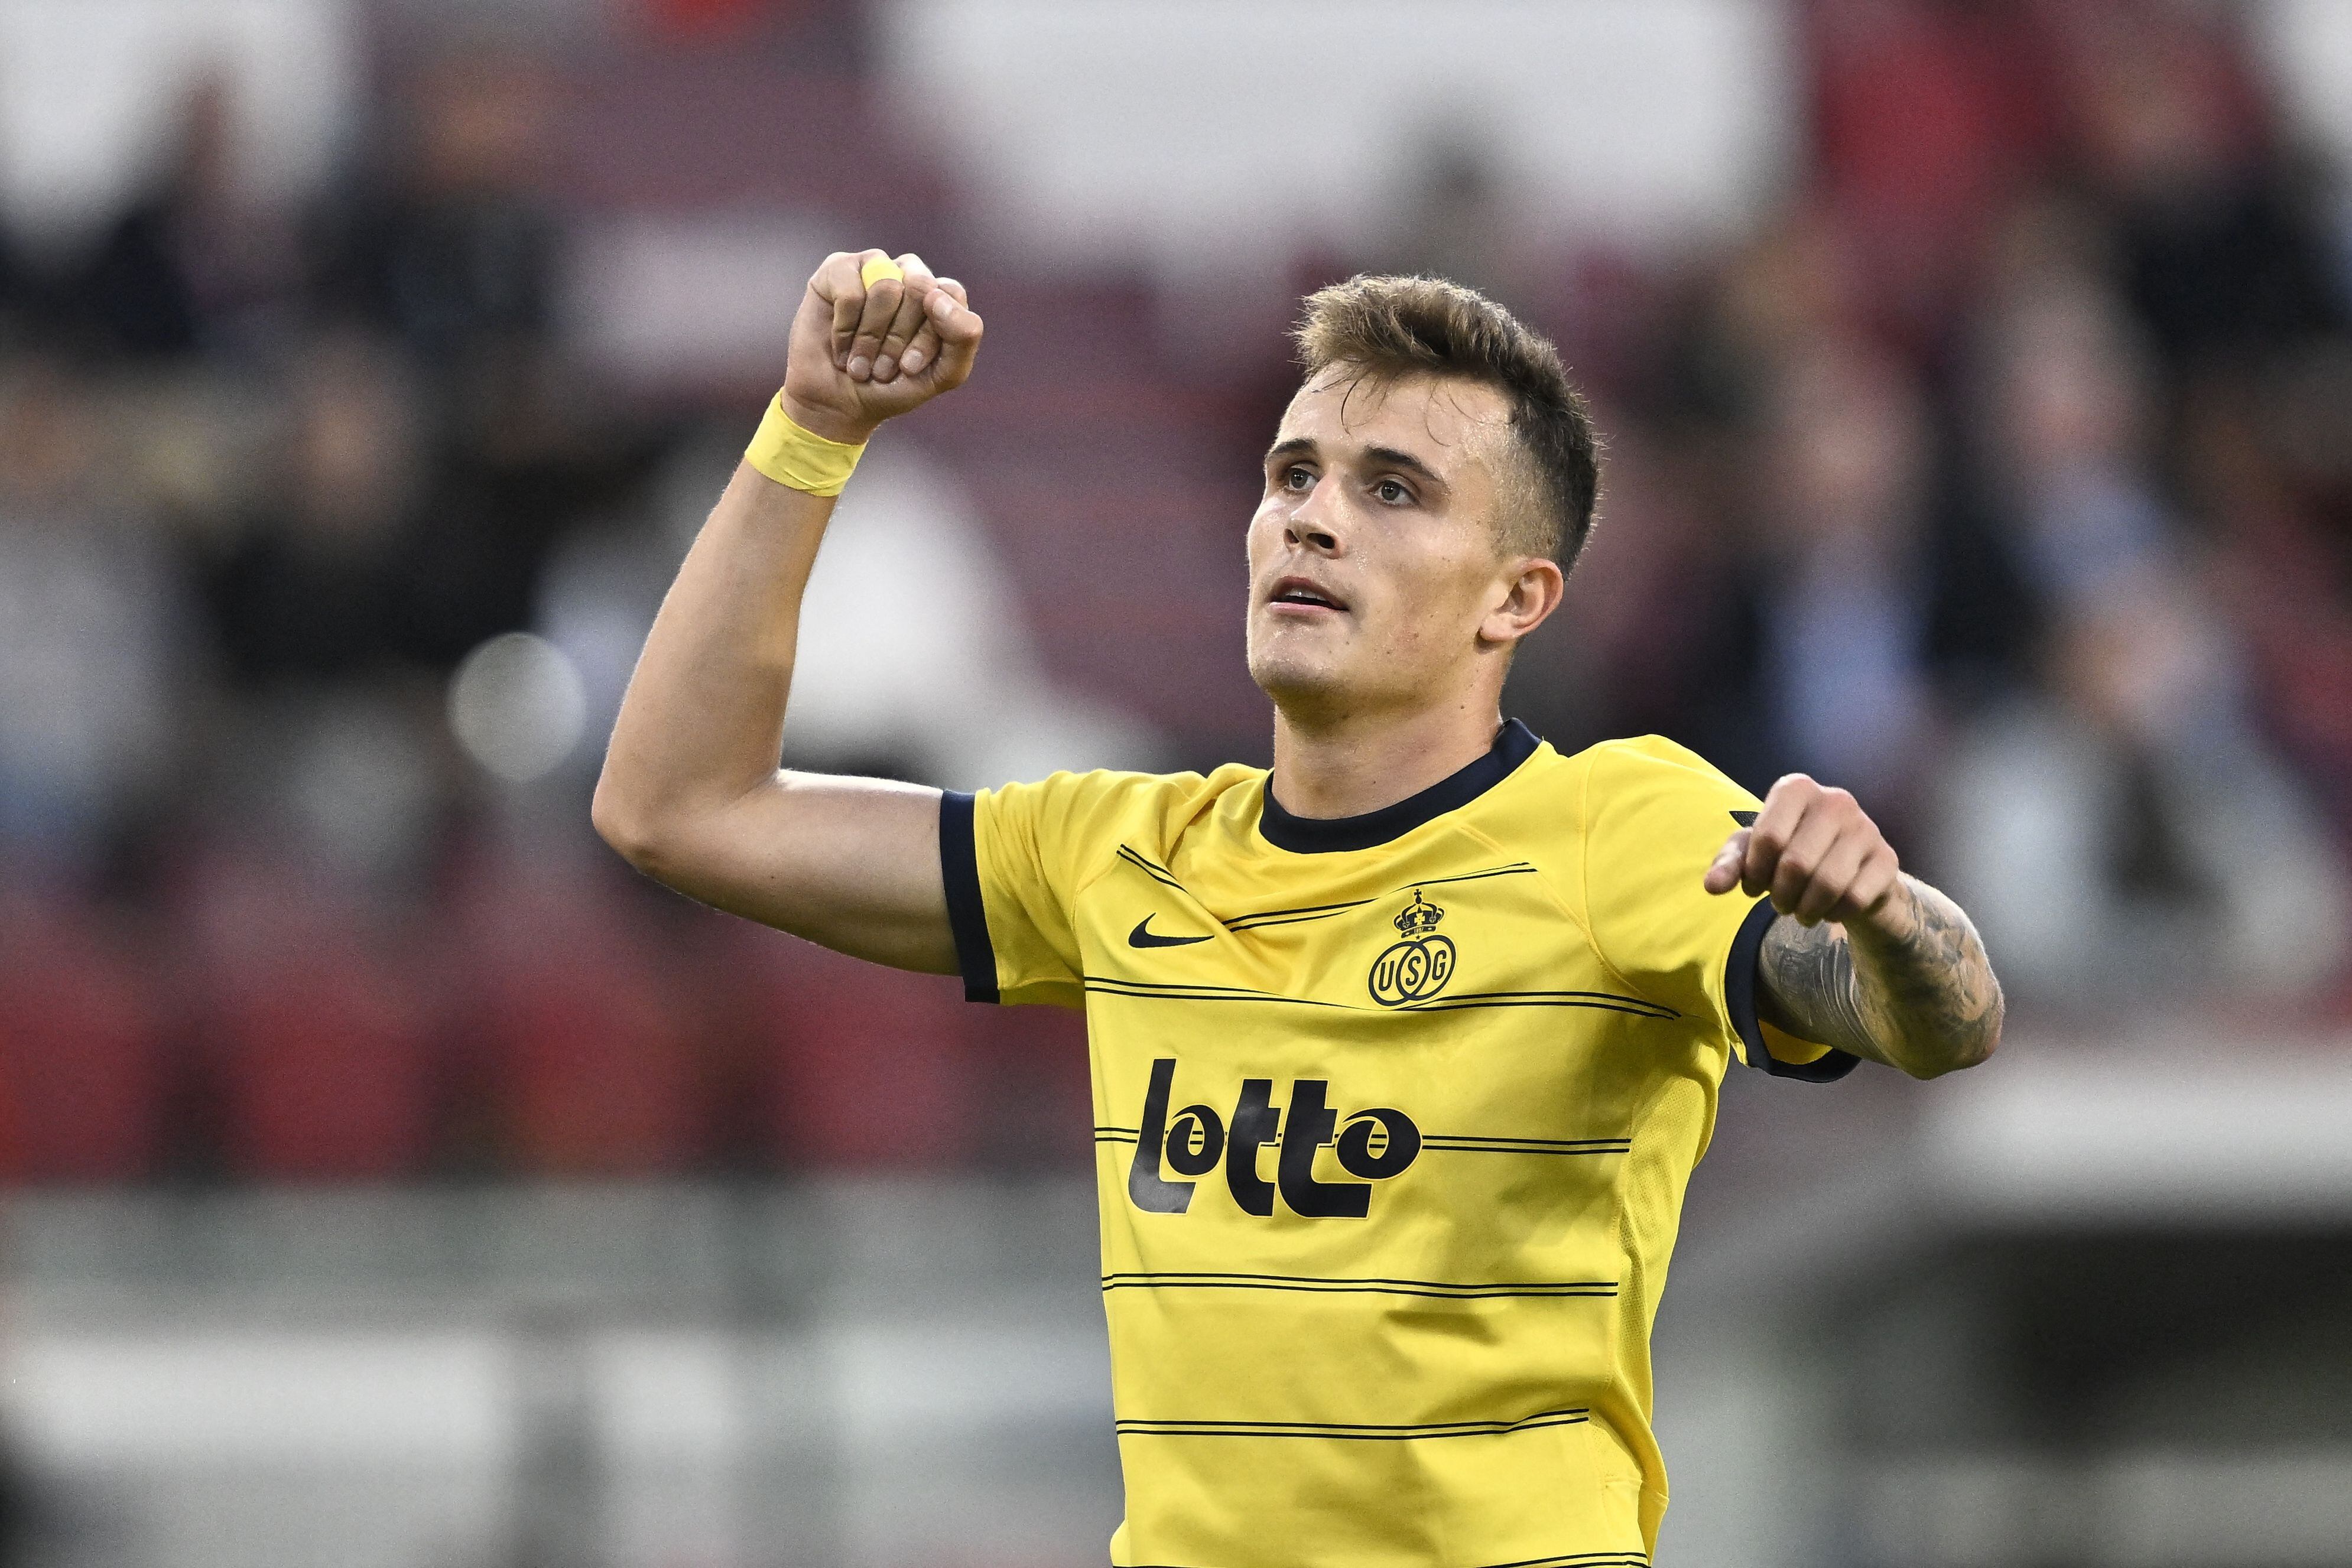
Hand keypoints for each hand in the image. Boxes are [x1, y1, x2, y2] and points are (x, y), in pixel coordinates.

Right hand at [780, 249, 983, 444]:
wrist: (838, 403)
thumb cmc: (892, 386)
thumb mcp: (942, 374)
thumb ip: (964, 337)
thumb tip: (936, 295)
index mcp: (939, 294)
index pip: (950, 295)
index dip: (929, 336)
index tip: (910, 368)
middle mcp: (908, 272)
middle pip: (920, 287)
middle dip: (899, 338)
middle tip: (883, 367)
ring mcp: (873, 266)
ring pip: (886, 287)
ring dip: (870, 338)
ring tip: (860, 361)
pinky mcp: (837, 268)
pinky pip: (850, 292)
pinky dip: (844, 330)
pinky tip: (840, 346)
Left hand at [1702, 774, 1914, 937]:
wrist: (1848, 873)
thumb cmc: (1791, 856)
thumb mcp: (1754, 856)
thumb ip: (1730, 865)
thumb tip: (1712, 886)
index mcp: (1797, 789)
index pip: (1767, 837)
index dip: (1754, 872)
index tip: (1754, 885)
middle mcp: (1836, 800)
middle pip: (1796, 863)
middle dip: (1780, 896)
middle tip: (1779, 903)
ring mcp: (1867, 828)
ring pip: (1827, 884)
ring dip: (1805, 910)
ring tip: (1800, 911)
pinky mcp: (1887, 859)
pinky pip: (1854, 899)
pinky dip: (1835, 914)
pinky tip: (1831, 910)